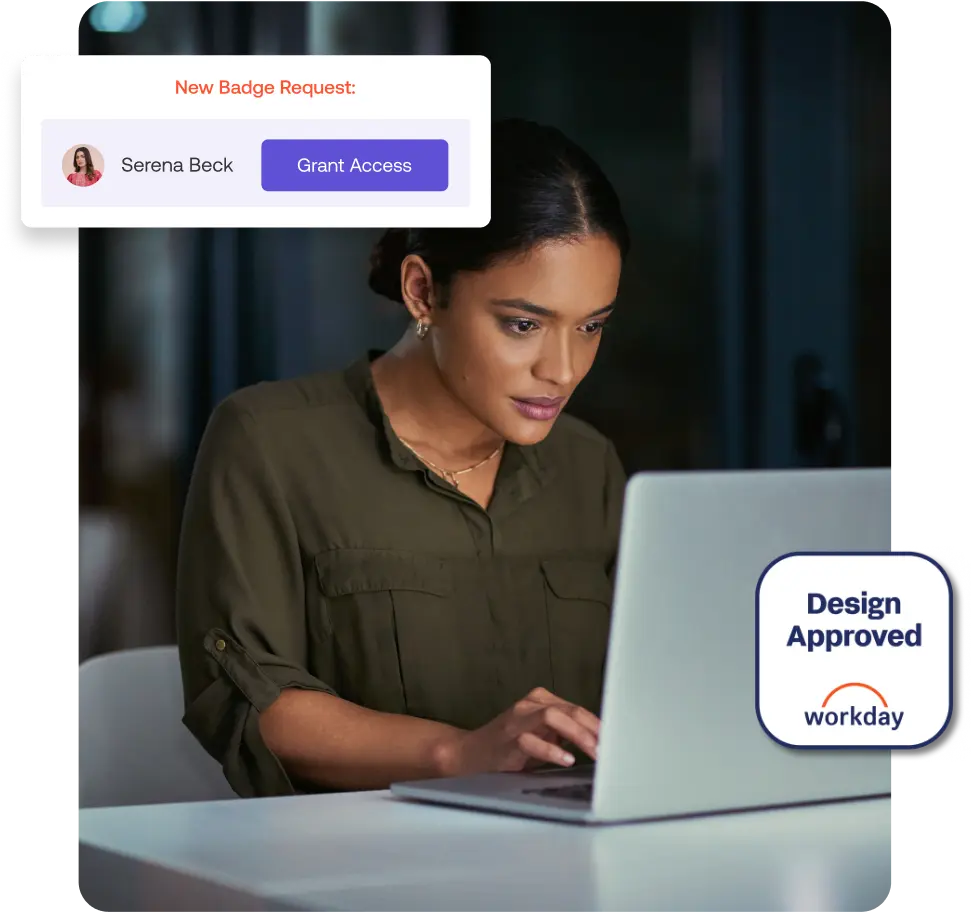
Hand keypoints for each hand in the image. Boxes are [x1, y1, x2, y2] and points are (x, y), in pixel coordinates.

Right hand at [437, 687, 599, 777]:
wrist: (469, 754)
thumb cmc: (510, 747)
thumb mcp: (541, 736)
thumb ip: (565, 734)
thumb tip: (600, 743)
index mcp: (541, 700)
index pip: (576, 709)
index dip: (597, 724)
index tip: (617, 740)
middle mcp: (530, 705)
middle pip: (568, 710)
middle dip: (592, 729)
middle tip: (609, 748)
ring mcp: (517, 720)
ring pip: (552, 717)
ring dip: (577, 735)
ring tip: (593, 751)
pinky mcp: (507, 739)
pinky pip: (531, 740)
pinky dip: (551, 750)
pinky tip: (565, 759)